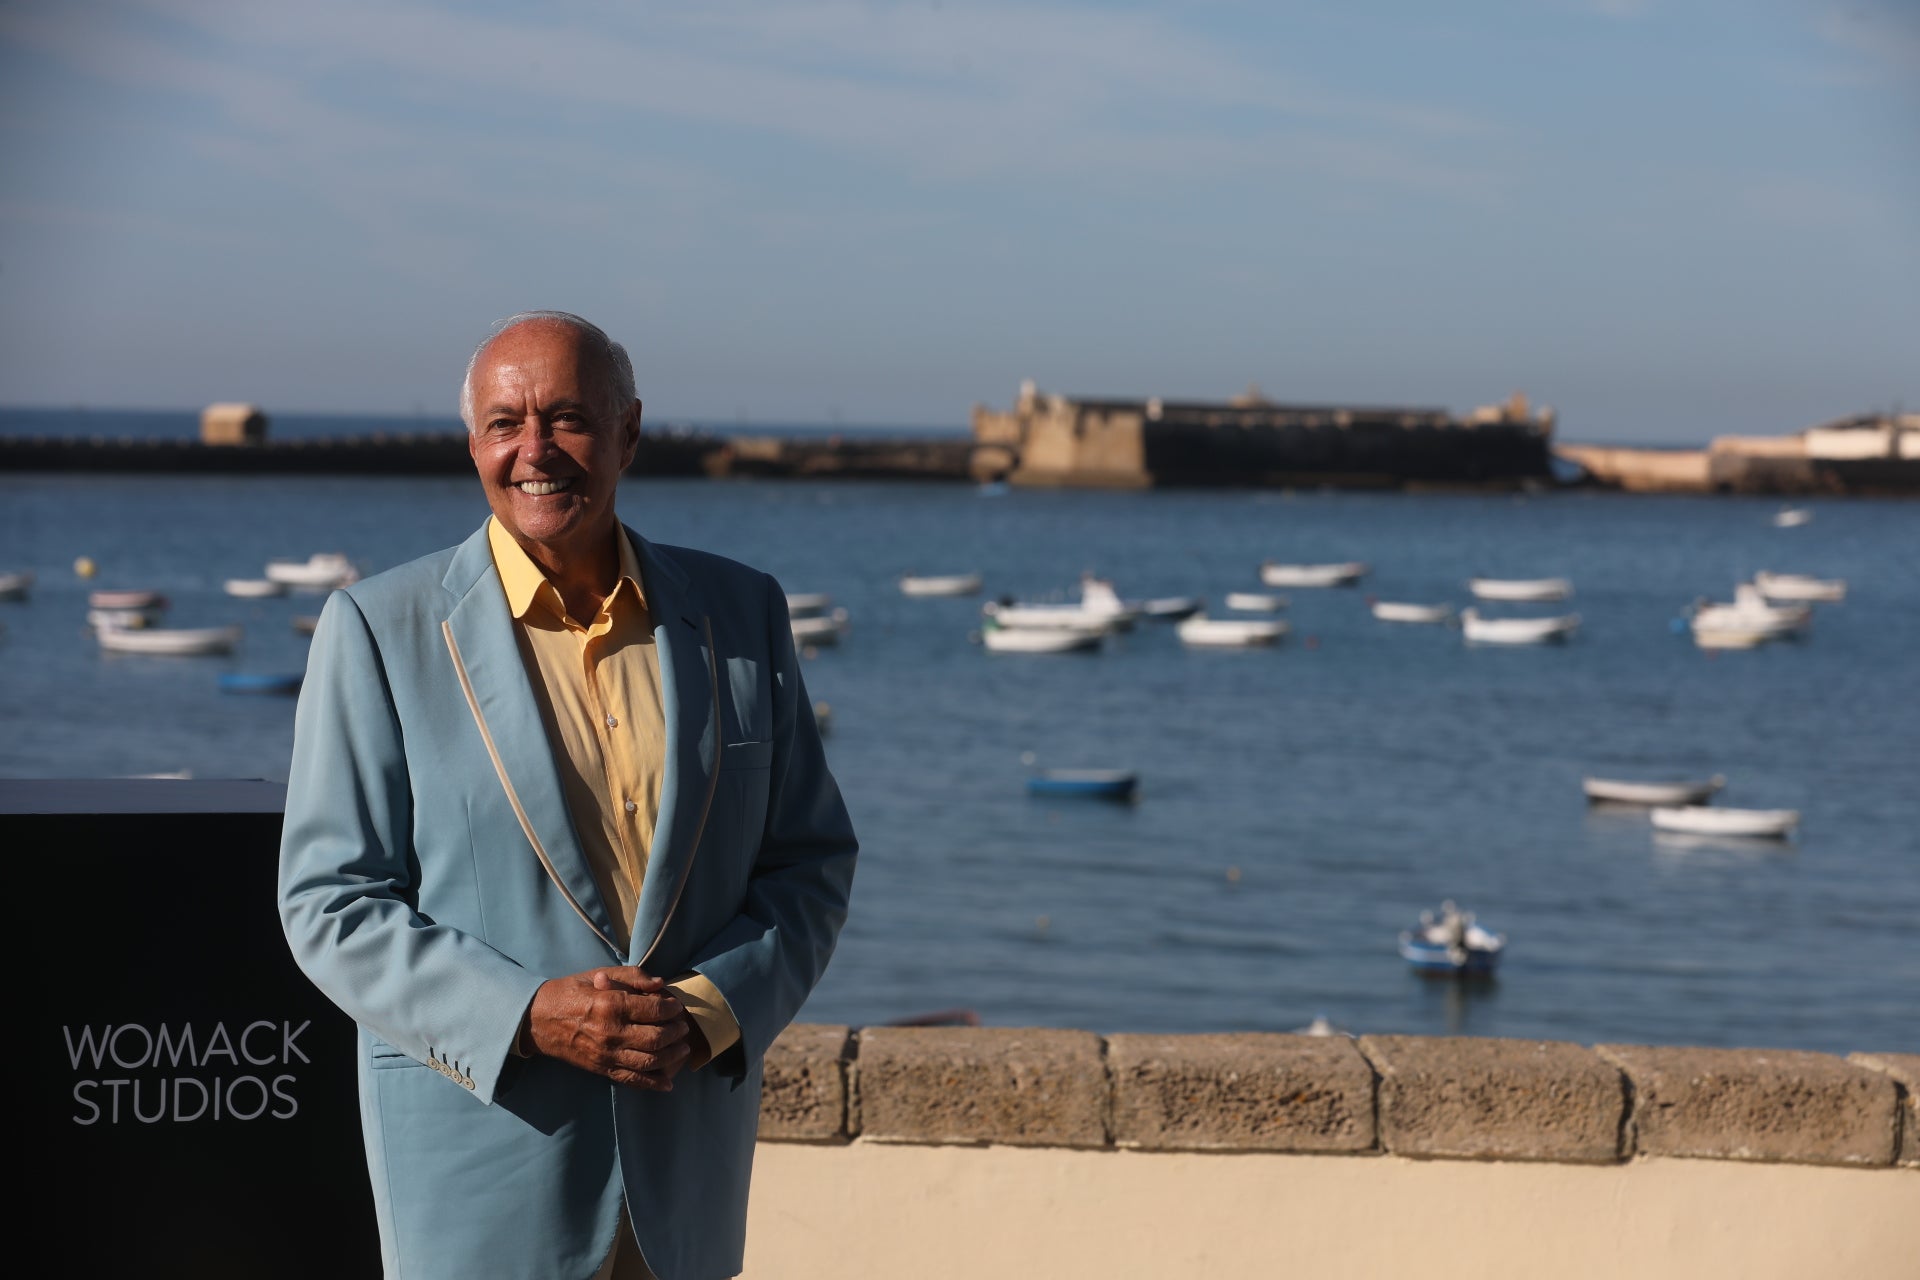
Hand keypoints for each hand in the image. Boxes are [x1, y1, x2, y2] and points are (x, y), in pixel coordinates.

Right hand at [524, 966, 692, 1090]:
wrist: (537, 1019)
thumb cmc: (570, 992)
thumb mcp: (599, 974)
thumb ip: (631, 976)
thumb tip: (660, 984)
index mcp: (610, 1004)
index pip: (654, 1010)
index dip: (672, 1008)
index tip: (677, 1006)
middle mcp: (610, 1032)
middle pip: (657, 1038)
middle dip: (677, 1033)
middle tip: (683, 1027)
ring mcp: (606, 1054)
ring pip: (649, 1062)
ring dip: (672, 1057)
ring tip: (682, 1048)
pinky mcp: (601, 1069)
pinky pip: (631, 1080)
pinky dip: (653, 1084)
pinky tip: (668, 1083)